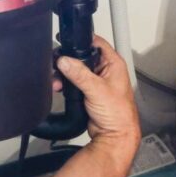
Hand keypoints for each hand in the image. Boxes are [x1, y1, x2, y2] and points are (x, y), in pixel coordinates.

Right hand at [55, 36, 139, 152]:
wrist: (113, 136)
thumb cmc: (117, 114)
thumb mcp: (97, 89)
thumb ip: (79, 74)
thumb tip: (65, 61)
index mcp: (114, 64)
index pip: (97, 43)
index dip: (82, 40)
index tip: (67, 42)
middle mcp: (106, 71)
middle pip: (83, 57)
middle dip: (69, 61)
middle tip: (58, 65)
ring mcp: (97, 81)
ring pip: (76, 70)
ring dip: (65, 74)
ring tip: (57, 81)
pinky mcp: (89, 92)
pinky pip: (74, 83)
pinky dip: (66, 84)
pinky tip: (60, 87)